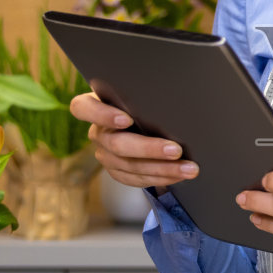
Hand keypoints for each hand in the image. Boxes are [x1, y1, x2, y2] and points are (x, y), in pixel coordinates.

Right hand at [69, 93, 196, 189]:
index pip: (83, 108)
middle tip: (176, 150)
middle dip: (149, 149)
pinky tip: (178, 175)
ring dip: (162, 169)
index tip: (127, 118)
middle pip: (116, 144)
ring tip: (188, 168)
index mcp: (95, 106)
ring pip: (129, 166)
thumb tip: (174, 97)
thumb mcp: (140, 93)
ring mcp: (105, 154)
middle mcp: (98, 132)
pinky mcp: (116, 171)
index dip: (102, 114)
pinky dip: (159, 178)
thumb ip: (145, 94)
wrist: (146, 120)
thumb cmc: (144, 100)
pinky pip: (135, 179)